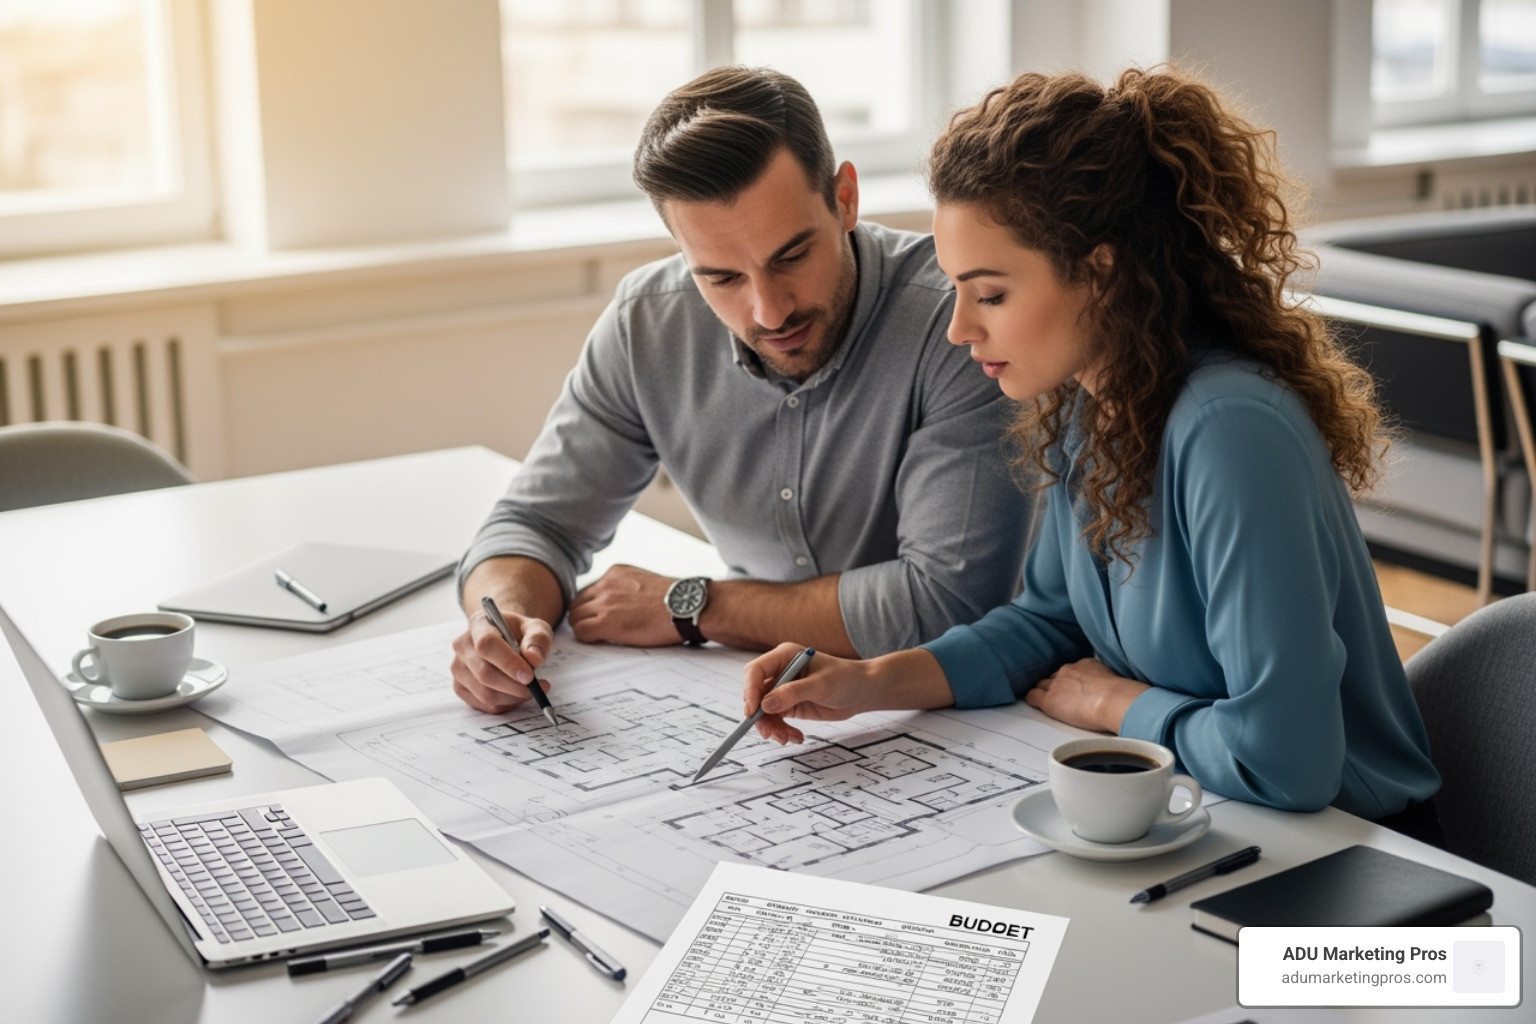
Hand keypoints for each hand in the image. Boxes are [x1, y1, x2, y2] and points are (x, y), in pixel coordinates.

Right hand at [450, 605, 554, 713]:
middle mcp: (462, 645)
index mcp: (479, 624)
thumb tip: (534, 659)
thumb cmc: (519, 633)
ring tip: (531, 690)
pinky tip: (517, 694)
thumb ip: (538, 639)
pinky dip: (506, 704)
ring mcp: (459, 668)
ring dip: (513, 697)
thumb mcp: (536, 627)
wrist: (505, 638)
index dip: (508, 663)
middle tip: (538, 687)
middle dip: (515, 687)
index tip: (529, 676)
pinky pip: (484, 704)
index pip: (487, 645)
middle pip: (485, 674)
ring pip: (485, 693)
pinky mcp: (460, 687)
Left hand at [567, 564, 683, 646]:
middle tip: (595, 629)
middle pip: (577, 603)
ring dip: (584, 628)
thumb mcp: (645, 581)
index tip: (599, 616)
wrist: (687, 607)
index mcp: (616, 572)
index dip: (592, 607)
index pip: (589, 591)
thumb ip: (626, 588)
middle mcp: (607, 584)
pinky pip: (581, 632)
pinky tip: (601, 641)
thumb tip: (621, 603)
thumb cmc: (675, 600)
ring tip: (600, 637)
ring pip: (575, 617)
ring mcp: (605, 602)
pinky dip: (587, 638)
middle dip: (583, 616)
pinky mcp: (606, 621)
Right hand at [744, 644, 871, 744]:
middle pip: (756, 693)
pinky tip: (796, 737)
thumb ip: (793, 693)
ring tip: (786, 738)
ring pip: (764, 711)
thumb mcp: (821, 685)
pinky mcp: (789, 704)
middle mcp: (780, 671)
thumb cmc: (845, 679)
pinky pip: (776, 720)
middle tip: (769, 732)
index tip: (753, 711)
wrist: (862, 691)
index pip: (756, 671)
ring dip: (771, 727)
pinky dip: (782, 731)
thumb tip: (766, 704)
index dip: (750, 690)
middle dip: (760, 715)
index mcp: (784, 656)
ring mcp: (783, 689)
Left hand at [1023, 657, 1148, 732]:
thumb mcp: (1114, 679)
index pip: (1068, 671)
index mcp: (1084, 664)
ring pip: (1041, 685)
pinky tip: (1033, 704)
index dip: (1067, 681)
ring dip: (1043, 692)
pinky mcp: (1050, 700)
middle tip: (1058, 697)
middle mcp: (1068, 670)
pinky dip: (1032, 700)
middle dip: (1054, 686)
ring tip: (1045, 701)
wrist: (1115, 700)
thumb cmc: (1122, 695)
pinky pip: (1032, 697)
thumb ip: (1103, 681)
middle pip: (1053, 677)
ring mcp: (1057, 685)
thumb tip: (1107, 691)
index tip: (1071, 688)